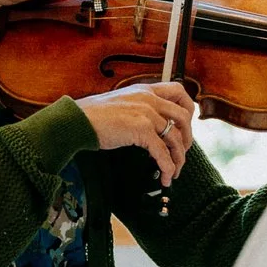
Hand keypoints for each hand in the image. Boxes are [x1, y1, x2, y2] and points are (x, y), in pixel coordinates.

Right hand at [78, 81, 195, 184]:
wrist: (78, 121)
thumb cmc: (94, 115)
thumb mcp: (122, 102)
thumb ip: (139, 107)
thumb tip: (153, 125)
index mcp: (145, 90)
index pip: (179, 91)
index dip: (188, 108)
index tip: (186, 124)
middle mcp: (149, 99)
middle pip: (183, 117)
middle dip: (188, 138)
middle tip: (182, 151)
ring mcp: (147, 113)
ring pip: (175, 138)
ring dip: (178, 158)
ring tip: (175, 170)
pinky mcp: (141, 130)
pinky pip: (162, 152)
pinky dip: (167, 167)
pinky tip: (166, 175)